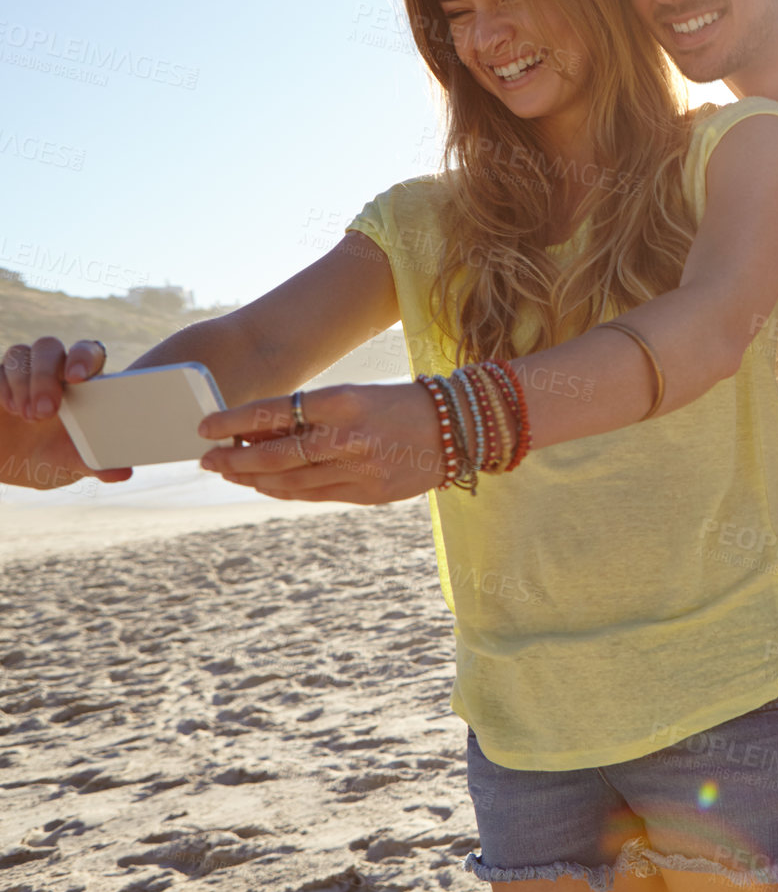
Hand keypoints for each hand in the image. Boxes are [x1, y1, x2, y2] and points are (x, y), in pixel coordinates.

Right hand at [0, 338, 132, 487]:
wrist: (10, 466)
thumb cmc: (51, 459)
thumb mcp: (72, 463)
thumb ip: (97, 464)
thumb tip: (123, 473)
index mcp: (81, 384)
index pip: (86, 352)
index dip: (82, 357)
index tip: (77, 377)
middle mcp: (51, 372)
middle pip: (49, 348)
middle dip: (45, 376)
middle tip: (45, 412)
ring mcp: (21, 375)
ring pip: (20, 354)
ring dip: (23, 383)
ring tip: (27, 416)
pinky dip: (3, 386)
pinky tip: (9, 408)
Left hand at [197, 382, 445, 504]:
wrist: (458, 429)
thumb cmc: (400, 405)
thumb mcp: (356, 396)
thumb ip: (312, 415)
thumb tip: (256, 431)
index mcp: (344, 401)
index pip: (273, 411)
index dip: (232, 421)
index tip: (204, 426)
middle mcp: (349, 436)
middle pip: (274, 454)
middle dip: (233, 458)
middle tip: (207, 458)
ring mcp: (360, 469)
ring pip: (289, 480)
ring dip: (253, 478)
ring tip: (231, 472)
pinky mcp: (369, 493)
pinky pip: (314, 495)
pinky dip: (284, 491)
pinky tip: (265, 486)